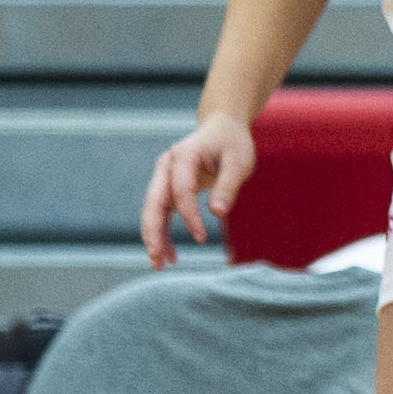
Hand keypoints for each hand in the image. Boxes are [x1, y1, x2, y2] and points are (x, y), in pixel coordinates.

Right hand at [142, 114, 255, 267]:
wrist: (221, 128)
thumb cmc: (232, 143)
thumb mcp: (239, 161)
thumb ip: (229, 185)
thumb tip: (218, 214)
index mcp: (183, 156)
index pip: (180, 191)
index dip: (189, 216)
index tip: (202, 238)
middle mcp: (166, 166)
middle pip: (153, 202)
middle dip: (153, 232)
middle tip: (157, 258)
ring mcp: (163, 177)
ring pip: (153, 211)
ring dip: (154, 237)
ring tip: (160, 264)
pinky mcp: (167, 188)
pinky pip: (161, 213)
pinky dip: (163, 232)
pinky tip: (170, 253)